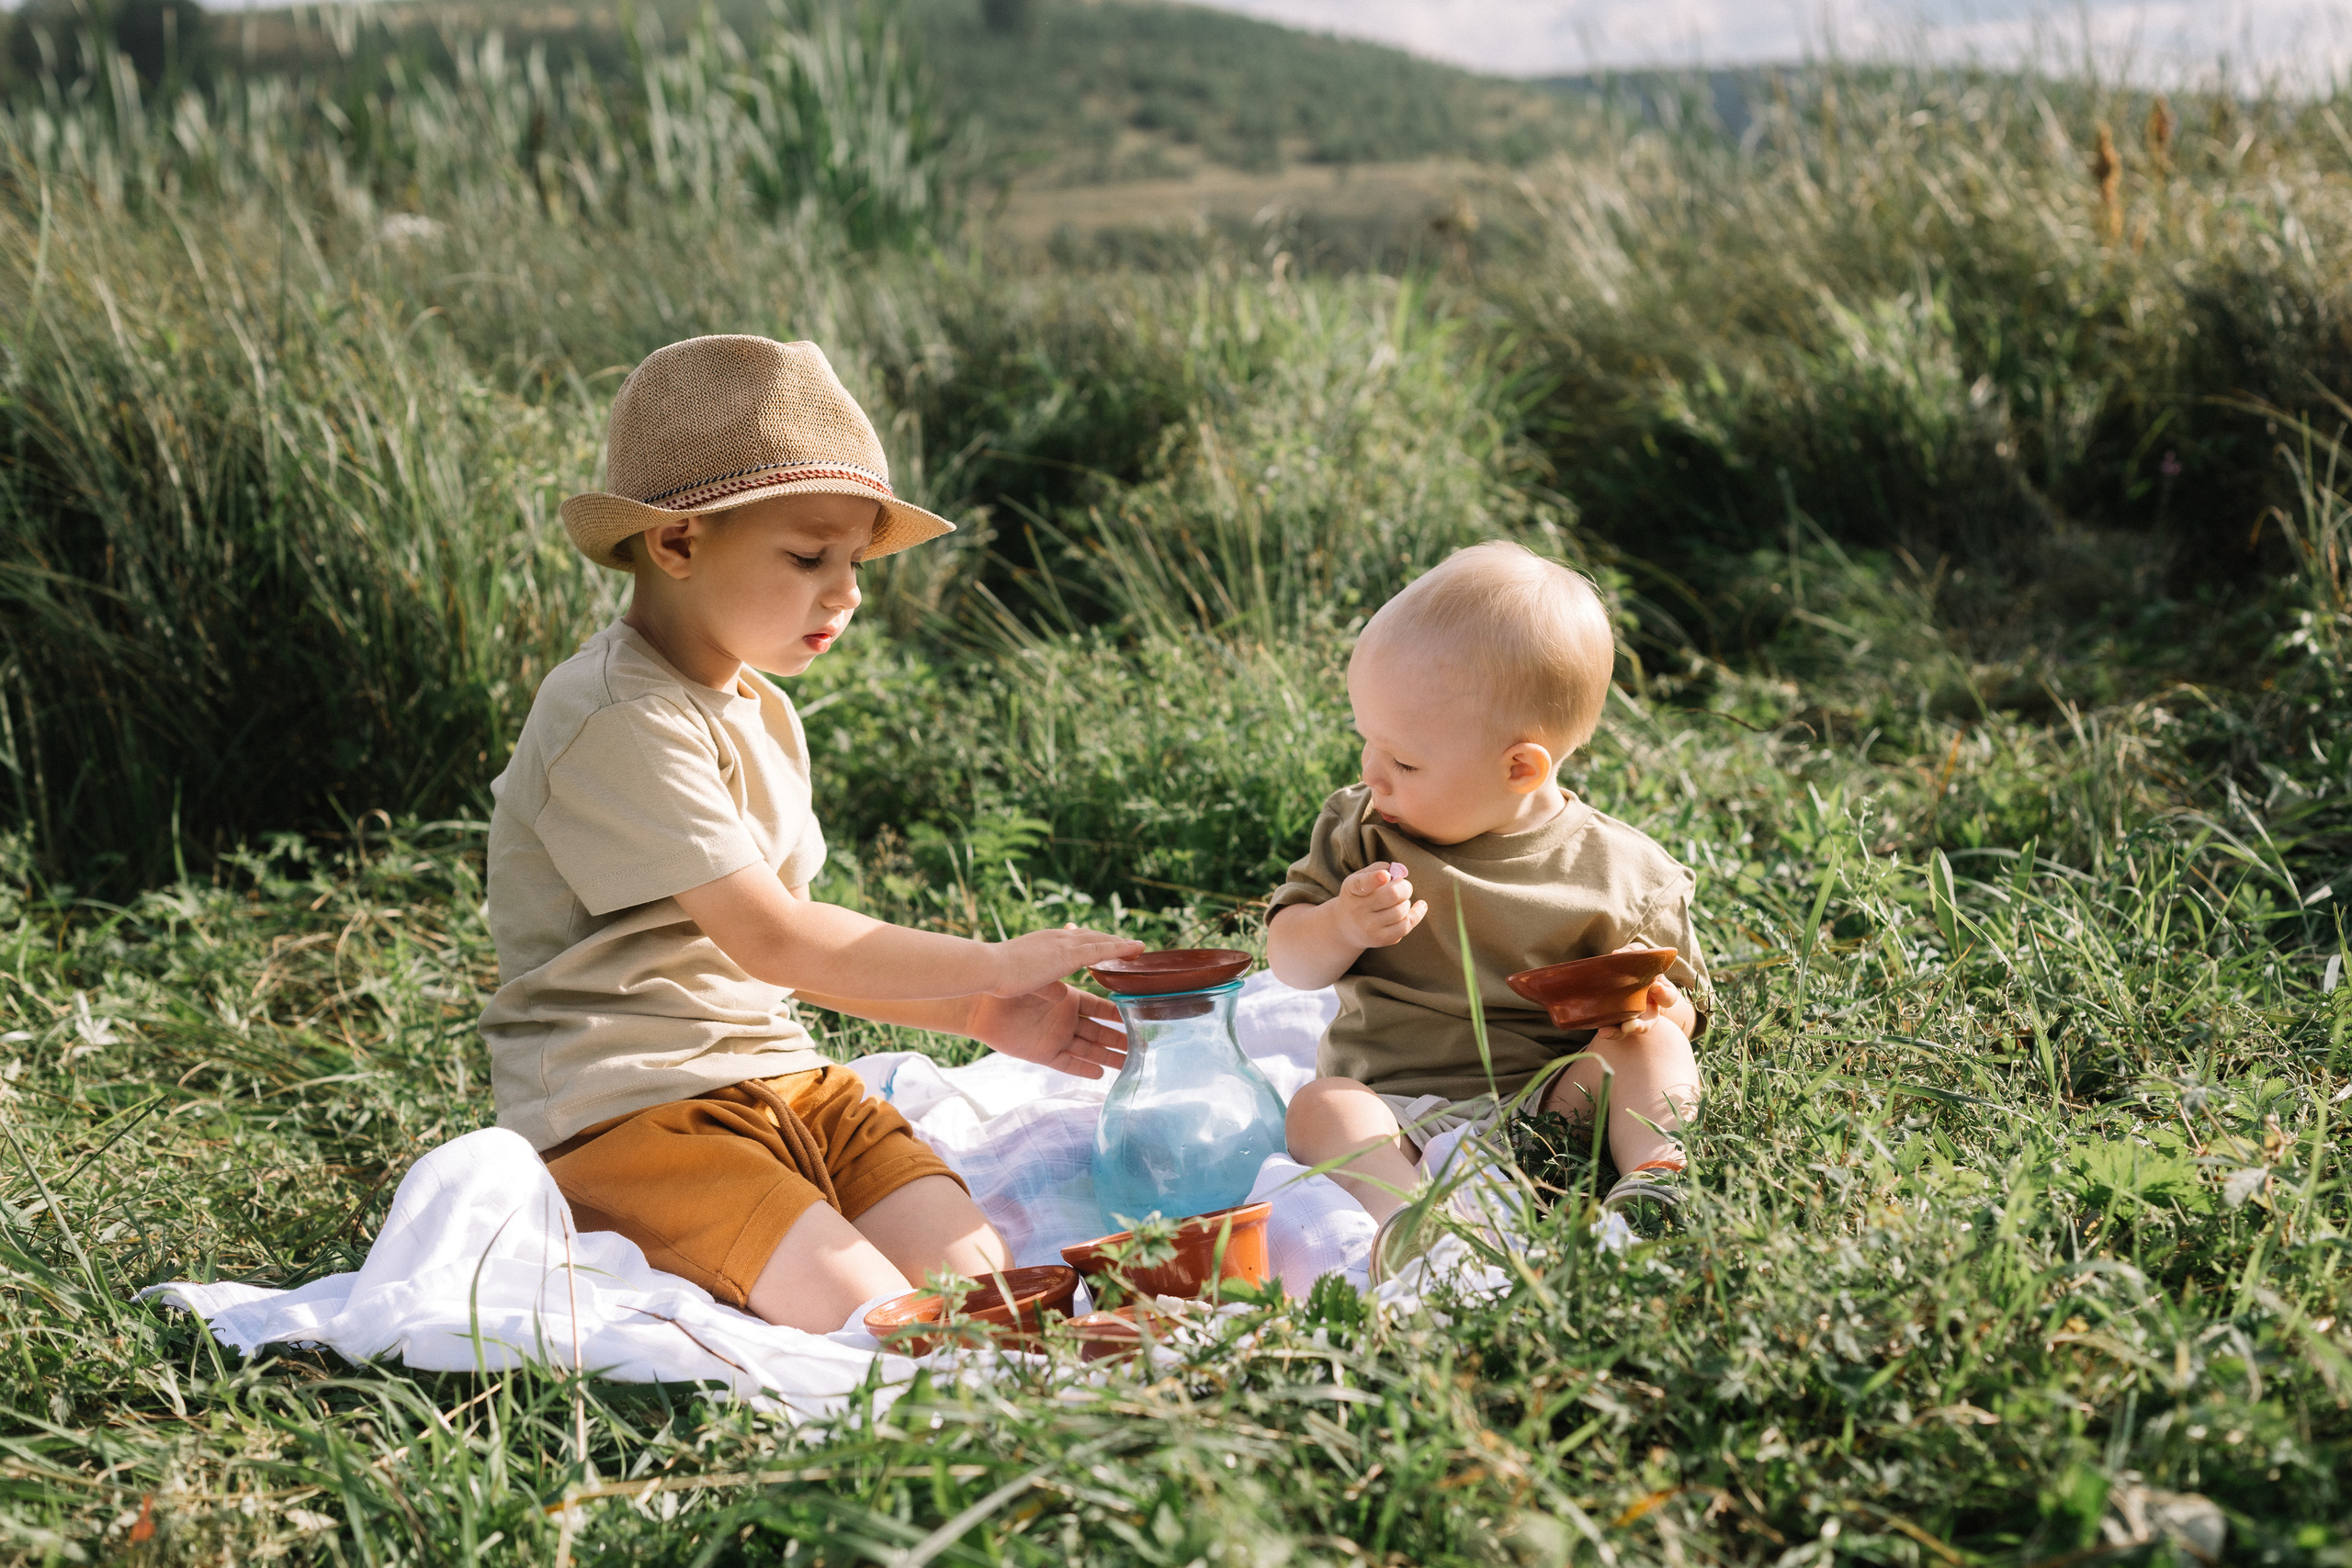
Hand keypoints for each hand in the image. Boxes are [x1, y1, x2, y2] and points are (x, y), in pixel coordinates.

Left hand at [966, 983, 1128, 1078]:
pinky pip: (1067, 1063)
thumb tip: (1077, 977)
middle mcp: (1064, 1019)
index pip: (1100, 1007)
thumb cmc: (1010, 985)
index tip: (1139, 1016)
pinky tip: (1101, 1074)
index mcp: (1068, 998)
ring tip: (1130, 1065)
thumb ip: (1061, 981)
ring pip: (1088, 1049)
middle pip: (1099, 1031)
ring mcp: (1054, 1037)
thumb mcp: (1041, 978)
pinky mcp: (1042, 1053)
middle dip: (1120, 1039)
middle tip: (1145, 1046)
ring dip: (1108, 1056)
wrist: (981, 1004)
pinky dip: (1083, 1069)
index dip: (1118, 1013)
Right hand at [987, 924, 1143, 997]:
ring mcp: (1064, 945)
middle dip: (1110, 940)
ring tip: (1139, 947)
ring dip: (1120, 943)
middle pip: (1091, 936)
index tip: (1103, 942)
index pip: (1073, 940)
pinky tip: (1136, 949)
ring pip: (1100, 941)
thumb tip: (1063, 996)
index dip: (1090, 941)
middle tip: (1129, 944)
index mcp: (1045, 944)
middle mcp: (1057, 939)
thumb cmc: (998, 976)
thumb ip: (1048, 987)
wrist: (989, 968)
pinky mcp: (1069, 955)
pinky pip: (1102, 949)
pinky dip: (1120, 947)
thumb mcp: (1027, 981)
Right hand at [1335, 862, 1425, 948]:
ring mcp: (1369, 927)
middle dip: (1405, 887)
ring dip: (1406, 902)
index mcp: (1352, 889)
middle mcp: (1358, 909)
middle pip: (1392, 895)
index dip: (1375, 879)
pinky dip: (1417, 914)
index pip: (1362, 884)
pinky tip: (1420, 906)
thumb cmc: (1359, 896)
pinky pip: (1406, 926)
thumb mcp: (1360, 878)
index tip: (1385, 875)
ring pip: (1401, 910)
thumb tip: (1400, 871)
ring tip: (1400, 901)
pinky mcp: (1381, 939)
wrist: (1346, 927)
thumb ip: (1379, 869)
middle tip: (1403, 886)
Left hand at [1597, 943, 1684, 1040]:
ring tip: (1605, 1032)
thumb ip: (1632, 952)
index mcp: (1658, 992)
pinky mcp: (1614, 1021)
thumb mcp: (1636, 953)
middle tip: (1630, 1026)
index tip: (1654, 987)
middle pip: (1648, 1023)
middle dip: (1639, 1026)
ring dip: (1618, 1032)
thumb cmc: (1633, 963)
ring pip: (1627, 1030)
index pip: (1668, 997)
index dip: (1664, 994)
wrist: (1615, 975)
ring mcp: (1631, 1017)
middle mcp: (1648, 1009)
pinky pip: (1613, 1030)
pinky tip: (1600, 1030)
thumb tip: (1617, 955)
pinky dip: (1607, 1031)